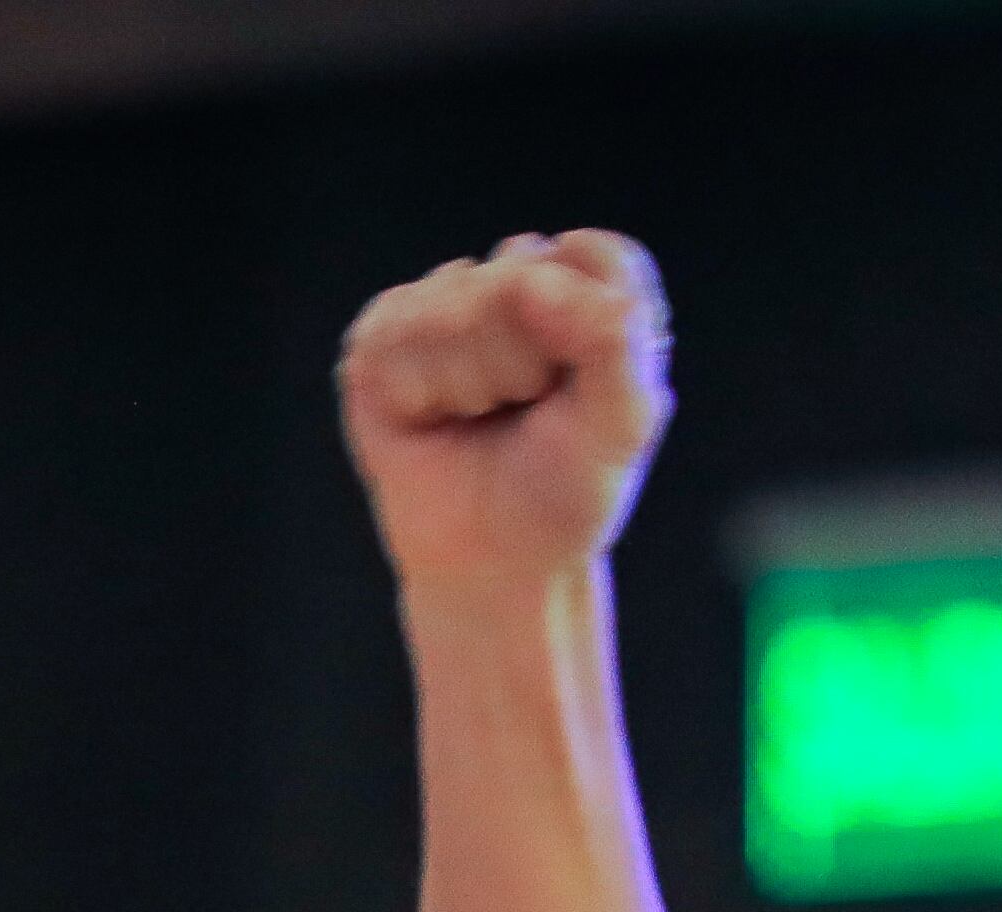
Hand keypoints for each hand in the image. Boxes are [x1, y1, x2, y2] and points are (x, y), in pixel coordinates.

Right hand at [337, 229, 674, 593]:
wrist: (492, 564)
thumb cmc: (563, 493)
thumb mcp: (619, 427)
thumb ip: (611, 343)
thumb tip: (534, 276)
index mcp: (587, 296)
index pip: (594, 256)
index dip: (585, 325)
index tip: (579, 388)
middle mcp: (514, 284)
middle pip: (519, 276)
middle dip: (527, 365)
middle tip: (525, 412)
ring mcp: (443, 304)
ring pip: (455, 304)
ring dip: (472, 383)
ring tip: (479, 418)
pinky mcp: (382, 334)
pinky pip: (396, 333)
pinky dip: (421, 393)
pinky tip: (430, 418)